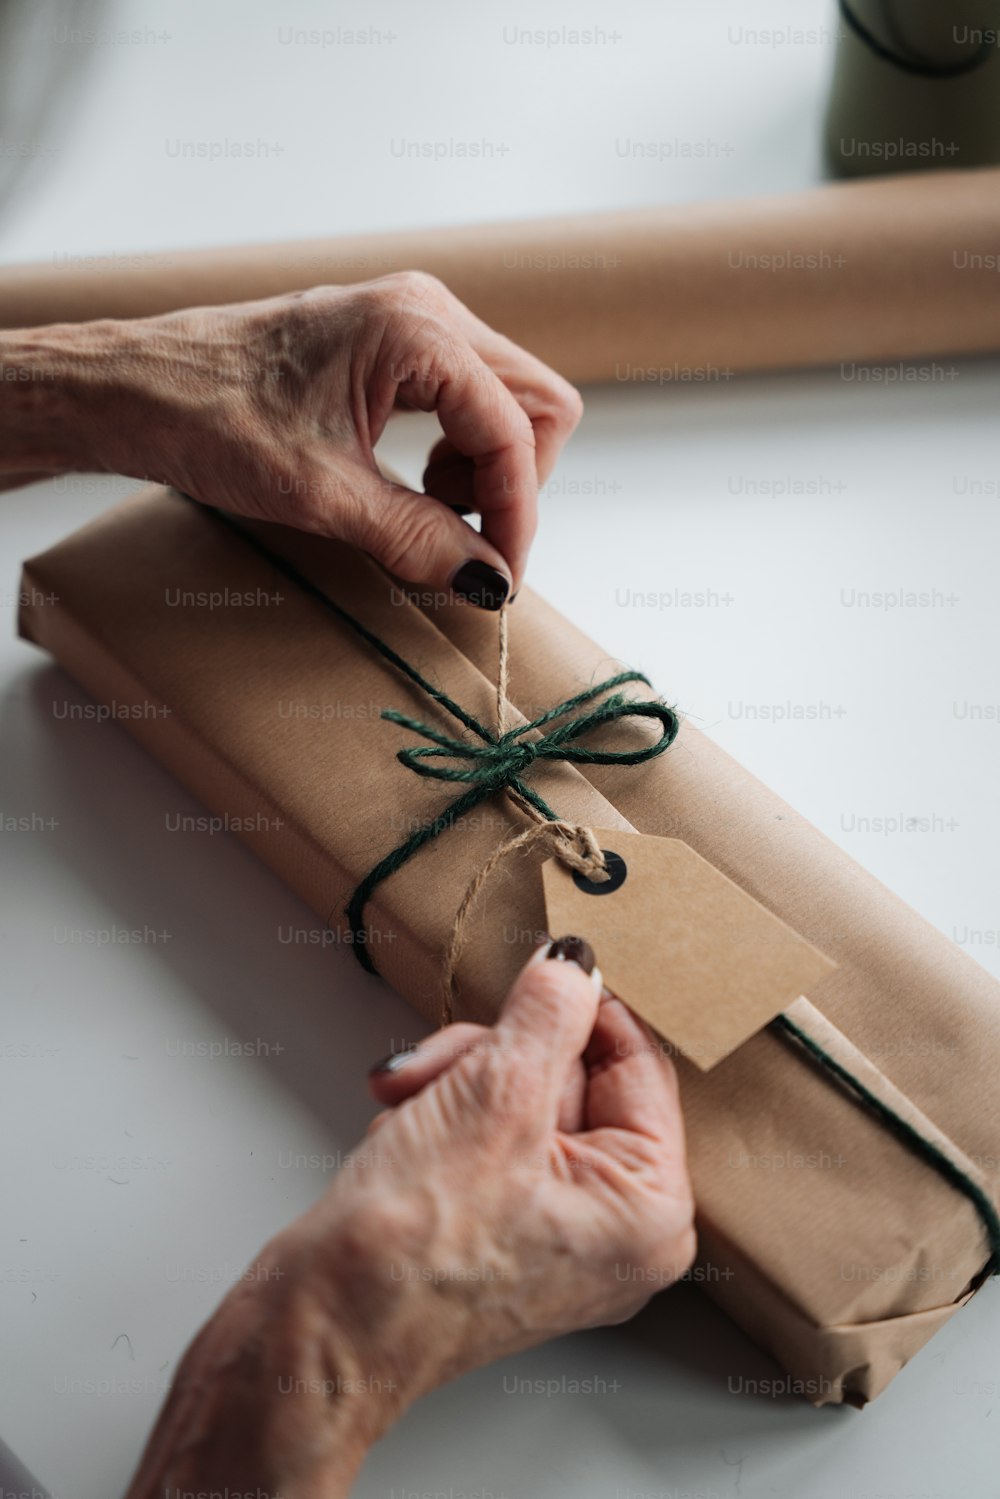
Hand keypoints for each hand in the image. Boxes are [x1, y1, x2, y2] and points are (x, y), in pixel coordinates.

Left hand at [3, 273, 583, 604]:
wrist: (134, 388)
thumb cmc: (207, 418)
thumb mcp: (322, 496)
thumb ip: (417, 537)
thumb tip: (486, 580)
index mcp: (417, 331)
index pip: (515, 430)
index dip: (516, 512)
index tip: (496, 576)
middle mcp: (426, 311)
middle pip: (535, 402)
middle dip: (514, 483)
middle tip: (468, 541)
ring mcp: (411, 320)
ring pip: (506, 398)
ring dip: (488, 468)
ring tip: (429, 511)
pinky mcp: (391, 342)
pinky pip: (466, 395)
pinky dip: (459, 449)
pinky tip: (413, 482)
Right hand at [125, 937, 694, 1496]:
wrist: (317, 1329)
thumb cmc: (409, 1254)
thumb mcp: (494, 1096)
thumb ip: (549, 1012)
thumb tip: (574, 963)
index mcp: (648, 1211)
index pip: (638, 1064)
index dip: (579, 1010)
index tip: (538, 971)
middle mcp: (614, 1228)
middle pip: (572, 1077)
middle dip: (494, 1055)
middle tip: (446, 1062)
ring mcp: (553, 1229)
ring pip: (518, 1095)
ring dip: (454, 1081)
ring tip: (409, 1102)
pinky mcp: (496, 1226)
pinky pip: (485, 1132)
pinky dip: (438, 1116)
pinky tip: (403, 1133)